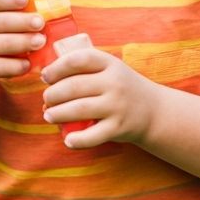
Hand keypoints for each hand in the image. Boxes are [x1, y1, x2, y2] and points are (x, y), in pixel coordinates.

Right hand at [0, 0, 45, 86]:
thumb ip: (11, 11)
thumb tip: (44, 7)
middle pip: (1, 22)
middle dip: (23, 22)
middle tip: (40, 23)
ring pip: (3, 44)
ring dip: (24, 42)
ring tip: (41, 41)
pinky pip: (1, 67)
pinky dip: (17, 66)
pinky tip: (28, 64)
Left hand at [41, 47, 159, 148]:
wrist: (153, 111)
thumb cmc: (119, 87)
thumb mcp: (108, 69)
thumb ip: (82, 68)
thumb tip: (46, 78)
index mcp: (109, 64)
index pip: (78, 60)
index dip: (56, 68)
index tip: (45, 76)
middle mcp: (114, 83)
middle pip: (74, 86)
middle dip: (52, 94)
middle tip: (46, 99)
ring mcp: (117, 106)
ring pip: (79, 109)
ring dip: (57, 113)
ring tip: (48, 115)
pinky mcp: (118, 128)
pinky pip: (93, 135)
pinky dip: (78, 139)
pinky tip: (67, 139)